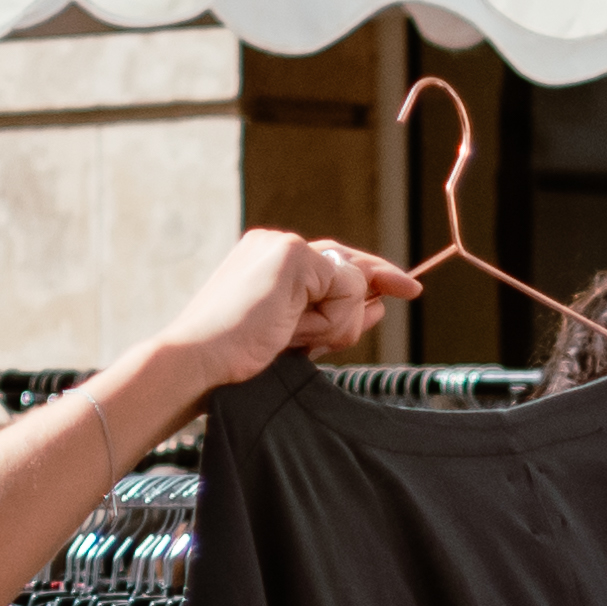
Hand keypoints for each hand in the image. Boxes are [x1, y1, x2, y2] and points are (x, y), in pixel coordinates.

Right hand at [147, 229, 424, 398]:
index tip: (409, 288)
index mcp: (268, 257)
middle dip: (347, 313)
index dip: (374, 276)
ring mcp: (284, 245)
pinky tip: (288, 328)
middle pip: (350, 272)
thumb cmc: (234, 358)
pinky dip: (330, 319)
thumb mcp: (293, 334)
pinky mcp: (292, 255)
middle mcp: (276, 243)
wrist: (197, 363)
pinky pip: (348, 289)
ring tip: (284, 336)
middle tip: (300, 335)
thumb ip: (332, 314)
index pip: (337, 264)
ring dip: (332, 324)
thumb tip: (379, 303)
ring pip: (352, 284)